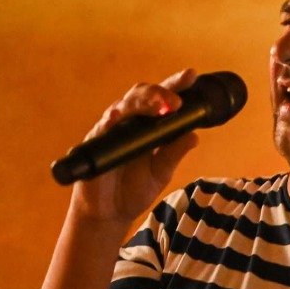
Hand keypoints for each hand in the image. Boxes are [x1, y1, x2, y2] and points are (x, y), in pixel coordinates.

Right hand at [69, 68, 200, 229]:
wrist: (109, 213)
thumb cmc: (134, 188)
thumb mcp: (161, 172)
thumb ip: (174, 153)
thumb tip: (194, 135)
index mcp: (148, 124)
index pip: (162, 98)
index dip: (175, 84)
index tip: (191, 74)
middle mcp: (130, 121)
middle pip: (142, 95)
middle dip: (160, 92)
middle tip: (176, 101)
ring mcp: (111, 130)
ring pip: (124, 106)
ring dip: (141, 103)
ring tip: (160, 105)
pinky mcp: (95, 143)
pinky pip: (102, 128)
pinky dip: (110, 122)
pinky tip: (117, 117)